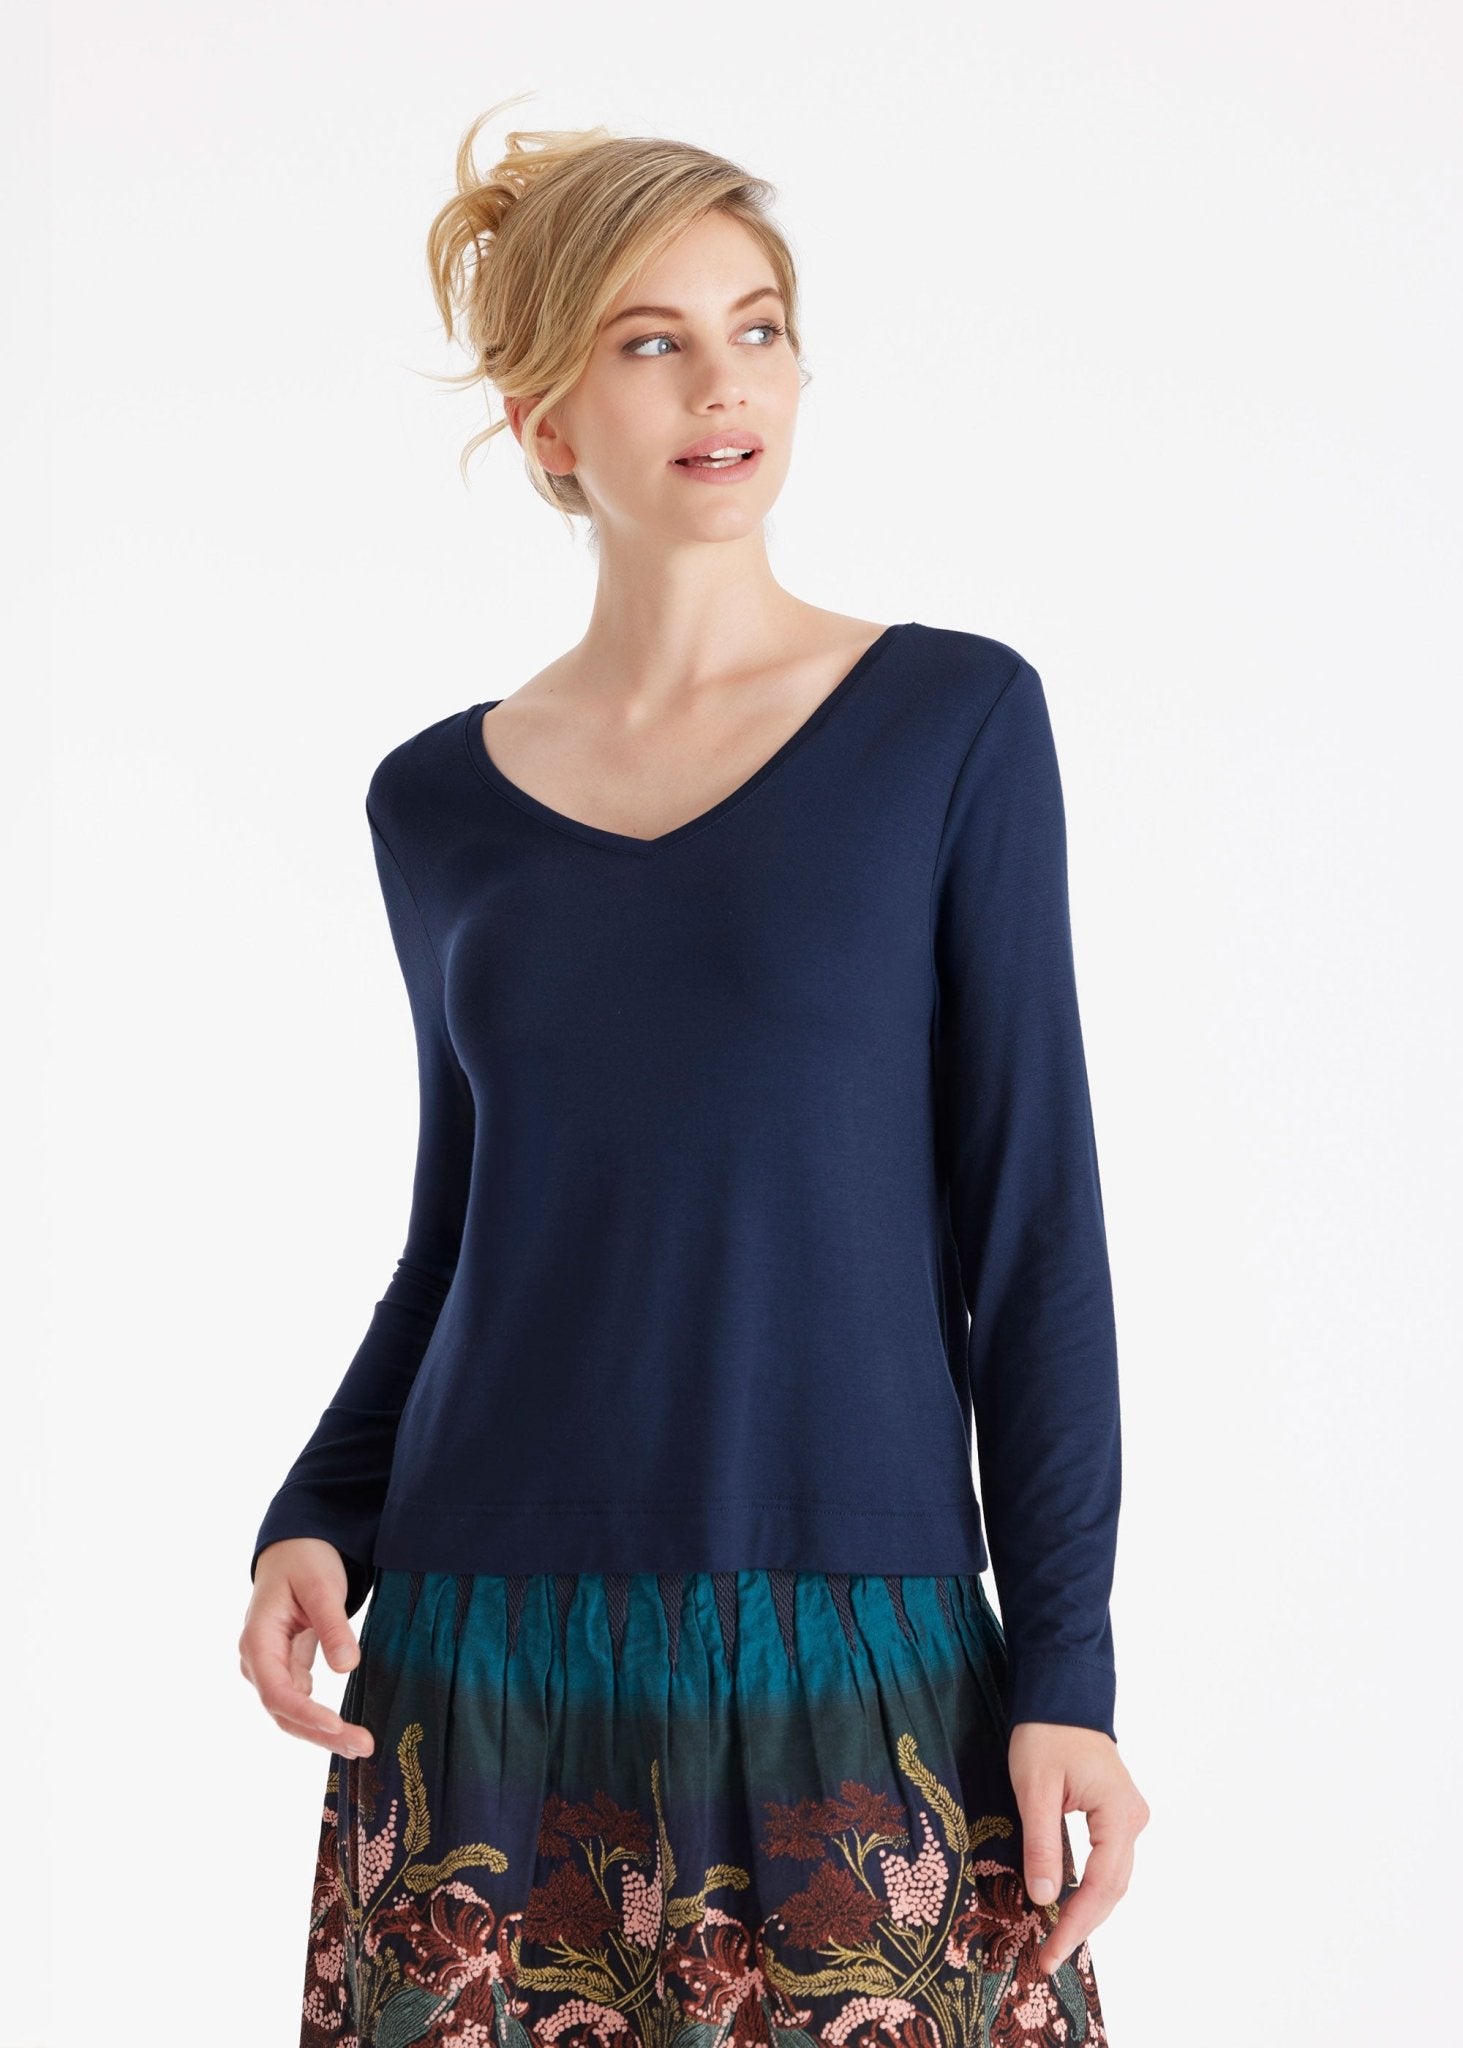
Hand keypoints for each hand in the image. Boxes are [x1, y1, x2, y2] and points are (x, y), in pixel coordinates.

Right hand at [239, 1538, 375, 1757]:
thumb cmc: (305, 1560)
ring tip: (362, 1746)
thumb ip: (333, 1626)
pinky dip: (322, 1718)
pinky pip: (301, 1701)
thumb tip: (346, 1668)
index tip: (339, 1727)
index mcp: (258, 1639)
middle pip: (284, 1711)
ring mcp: (270, 1667)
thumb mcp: (322, 1586)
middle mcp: (258, 1660)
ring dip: (323, 1732)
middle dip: (321, 1734)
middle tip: (364, 1747)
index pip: (277, 1691)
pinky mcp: (287, 1667)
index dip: (306, 1715)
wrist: (293, 1547)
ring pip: (292, 1712)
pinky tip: (347, 1731)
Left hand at [1008, 1721, 1148, 1972]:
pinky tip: (1067, 1904)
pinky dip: (1089, 1887)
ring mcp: (1128, 1817)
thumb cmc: (1046, 1732)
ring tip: (1056, 1940)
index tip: (1050, 1953)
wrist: (1061, 1691)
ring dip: (1086, 1909)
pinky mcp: (1116, 1814)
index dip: (1075, 1924)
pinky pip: (1107, 1862)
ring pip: (1112, 1878)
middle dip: (1081, 1924)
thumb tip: (1044, 1897)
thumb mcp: (1035, 1788)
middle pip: (1112, 1889)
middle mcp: (1133, 1820)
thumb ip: (1043, 1844)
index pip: (1100, 1886)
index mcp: (1119, 1815)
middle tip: (1048, 1957)